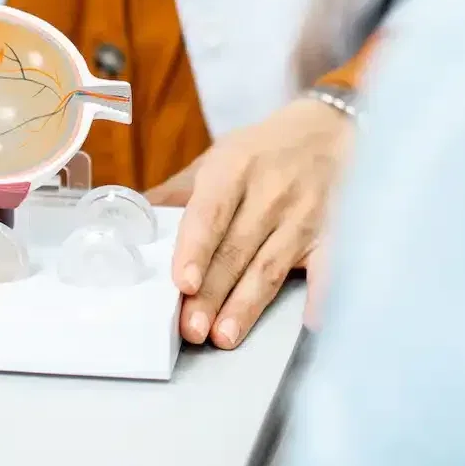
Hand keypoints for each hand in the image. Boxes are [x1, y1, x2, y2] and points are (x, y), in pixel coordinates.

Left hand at [150, 98, 351, 349]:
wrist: (329, 129)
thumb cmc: (263, 151)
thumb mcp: (219, 157)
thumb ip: (179, 192)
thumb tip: (132, 216)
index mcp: (235, 167)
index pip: (211, 213)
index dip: (196, 250)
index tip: (183, 282)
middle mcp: (271, 191)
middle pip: (236, 250)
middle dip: (212, 293)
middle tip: (191, 328)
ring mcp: (304, 215)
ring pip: (270, 267)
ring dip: (247, 305)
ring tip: (224, 335)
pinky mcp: (332, 233)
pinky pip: (328, 268)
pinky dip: (320, 294)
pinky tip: (310, 321)